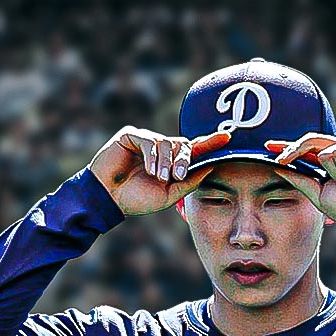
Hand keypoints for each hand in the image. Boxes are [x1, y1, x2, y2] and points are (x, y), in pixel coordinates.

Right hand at [89, 126, 232, 215]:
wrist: (108, 199)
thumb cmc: (136, 199)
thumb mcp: (169, 195)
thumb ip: (189, 182)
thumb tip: (210, 166)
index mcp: (170, 163)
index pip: (193, 149)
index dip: (209, 143)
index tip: (227, 137)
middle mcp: (160, 149)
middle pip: (183, 144)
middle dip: (184, 159)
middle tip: (177, 176)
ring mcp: (146, 140)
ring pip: (167, 142)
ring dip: (166, 162)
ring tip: (159, 177)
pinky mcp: (131, 135)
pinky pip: (149, 140)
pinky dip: (153, 155)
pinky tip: (150, 169)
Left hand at [263, 133, 335, 226]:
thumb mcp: (317, 195)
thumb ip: (300, 181)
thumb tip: (280, 169)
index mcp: (328, 163)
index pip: (305, 150)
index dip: (287, 147)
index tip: (268, 146)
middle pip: (309, 141)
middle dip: (292, 151)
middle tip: (280, 159)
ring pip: (323, 151)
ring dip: (333, 172)